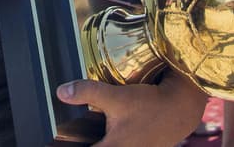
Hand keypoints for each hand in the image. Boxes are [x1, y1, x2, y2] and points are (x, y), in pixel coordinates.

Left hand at [57, 69, 206, 146]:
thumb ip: (88, 92)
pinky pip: (115, 145)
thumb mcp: (118, 96)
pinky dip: (107, 141)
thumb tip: (61, 91)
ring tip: (82, 133)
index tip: (51, 142)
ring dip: (95, 141)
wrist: (182, 108)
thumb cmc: (151, 105)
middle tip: (66, 135)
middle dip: (79, 143)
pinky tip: (105, 131)